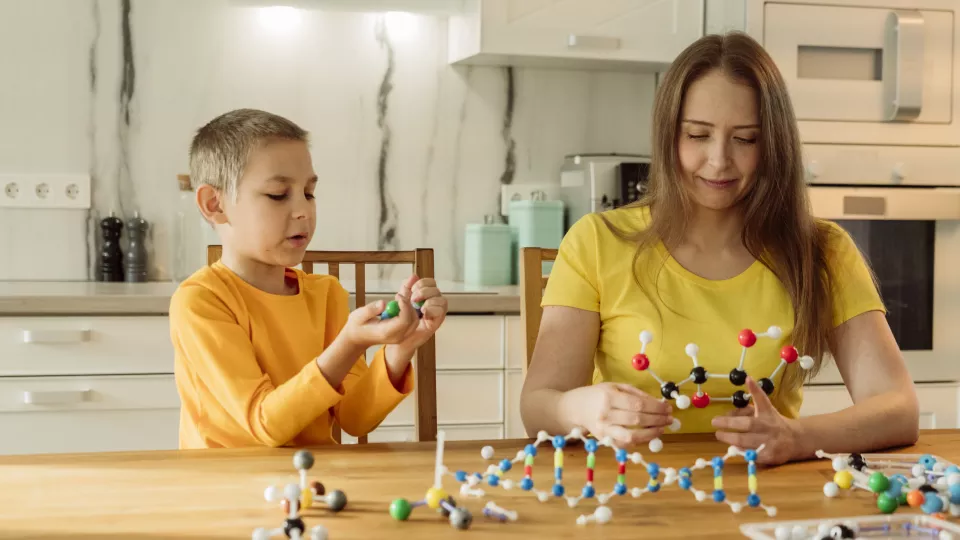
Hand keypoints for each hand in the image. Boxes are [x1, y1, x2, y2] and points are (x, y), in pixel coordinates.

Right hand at [341, 278, 420, 349]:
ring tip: (398, 300)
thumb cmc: (357, 325)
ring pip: (414, 321)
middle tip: (398, 296)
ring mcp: (400, 337)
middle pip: (412, 321)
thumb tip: (383, 303)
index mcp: (386, 332)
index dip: (405, 306)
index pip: (404, 320)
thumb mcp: (358, 316)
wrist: (357, 338)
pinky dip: (409, 312)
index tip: (398, 296)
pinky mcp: (402, 335)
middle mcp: (396, 337)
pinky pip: (411, 322)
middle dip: (409, 306)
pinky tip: (399, 305)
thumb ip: (370, 310)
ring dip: (410, 308)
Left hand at [390, 275, 447, 354]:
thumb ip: (406, 287)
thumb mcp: (401, 300)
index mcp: (425, 293)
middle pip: (435, 289)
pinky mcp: (438, 320)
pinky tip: (424, 313)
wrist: (400, 335)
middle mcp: (433, 300)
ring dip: (430, 301)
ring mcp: (437, 310)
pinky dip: (433, 310)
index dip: (422, 283)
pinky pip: (442, 311)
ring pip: (441, 299)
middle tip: (413, 299)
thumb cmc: (402, 317)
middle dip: (424, 292)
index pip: (430, 282)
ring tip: (419, 308)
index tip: (412, 289)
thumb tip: (414, 275)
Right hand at [558, 382, 673, 447]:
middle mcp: (605, 414)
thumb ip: (636, 394)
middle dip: (657, 419)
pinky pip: (626, 444)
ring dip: (651, 433)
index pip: (638, 404)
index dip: (656, 407)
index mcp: (609, 396)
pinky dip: (640, 440)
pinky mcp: (604, 440)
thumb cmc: (598, 394)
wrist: (575, 408)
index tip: (668, 408)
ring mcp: (604, 430)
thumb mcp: (615, 386)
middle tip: (669, 418)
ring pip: (632, 436)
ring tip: (662, 428)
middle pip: (637, 420)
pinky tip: (648, 434)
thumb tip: (658, 403)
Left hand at [711, 377, 801, 465]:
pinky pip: (751, 455)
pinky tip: (733, 448)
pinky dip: (740, 451)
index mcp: (767, 413)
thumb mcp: (763, 411)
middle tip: (715, 422)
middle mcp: (769, 426)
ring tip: (719, 434)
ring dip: (730, 438)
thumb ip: (745, 411)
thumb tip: (727, 413)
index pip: (762, 399)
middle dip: (729, 423)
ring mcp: (770, 441)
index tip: (748, 379)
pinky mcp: (770, 455)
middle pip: (748, 424)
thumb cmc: (773, 423)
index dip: (755, 389)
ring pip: (745, 441)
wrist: (796, 440)